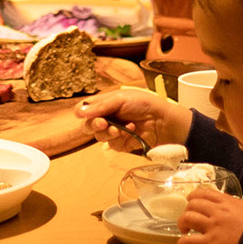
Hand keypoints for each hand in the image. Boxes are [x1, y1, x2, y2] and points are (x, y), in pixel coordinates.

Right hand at [74, 87, 192, 151]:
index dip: (82, 112)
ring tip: (119, 128)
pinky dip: (118, 138)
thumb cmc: (143, 104)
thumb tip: (79, 112)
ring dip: (107, 132)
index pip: (85, 109)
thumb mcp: (121, 98)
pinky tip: (130, 131)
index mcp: (105, 104)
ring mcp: (113, 132)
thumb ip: (101, 106)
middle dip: (93, 124)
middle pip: (87, 125)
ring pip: (98, 136)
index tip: (84, 114)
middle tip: (102, 123)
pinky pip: (111, 144)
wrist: (162, 120)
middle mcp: (106, 118)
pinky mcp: (121, 144)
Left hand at [177, 187, 242, 243]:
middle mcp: (217, 211)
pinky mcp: (210, 243)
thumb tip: (229, 207)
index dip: (194, 196)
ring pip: (187, 218)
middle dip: (187, 210)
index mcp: (228, 201)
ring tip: (184, 231)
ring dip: (182, 224)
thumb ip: (235, 207)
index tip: (191, 201)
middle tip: (188, 220)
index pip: (204, 192)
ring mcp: (212, 226)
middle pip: (193, 204)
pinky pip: (189, 241)